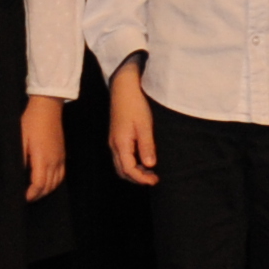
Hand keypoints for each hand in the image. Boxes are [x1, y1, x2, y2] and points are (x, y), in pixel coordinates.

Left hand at [20, 94, 66, 199]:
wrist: (47, 108)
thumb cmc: (31, 122)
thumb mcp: (20, 139)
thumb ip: (20, 159)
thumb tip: (16, 175)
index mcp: (42, 158)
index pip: (39, 184)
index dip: (31, 194)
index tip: (22, 197)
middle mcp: (54, 161)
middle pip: (48, 186)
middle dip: (37, 195)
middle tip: (26, 198)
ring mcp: (60, 158)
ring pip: (56, 183)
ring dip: (46, 191)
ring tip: (34, 193)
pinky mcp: (62, 154)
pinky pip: (61, 175)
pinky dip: (54, 183)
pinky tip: (47, 184)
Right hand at [108, 57, 158, 185]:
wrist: (123, 87)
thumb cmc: (135, 105)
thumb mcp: (144, 125)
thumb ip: (147, 146)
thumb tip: (150, 165)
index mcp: (120, 143)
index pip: (129, 169)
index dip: (141, 178)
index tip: (155, 180)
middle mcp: (114, 145)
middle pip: (122, 171)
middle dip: (137, 178)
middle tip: (154, 179)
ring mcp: (113, 141)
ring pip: (120, 165)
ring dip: (134, 172)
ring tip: (151, 171)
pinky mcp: (116, 137)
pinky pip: (121, 157)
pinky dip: (131, 164)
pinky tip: (143, 160)